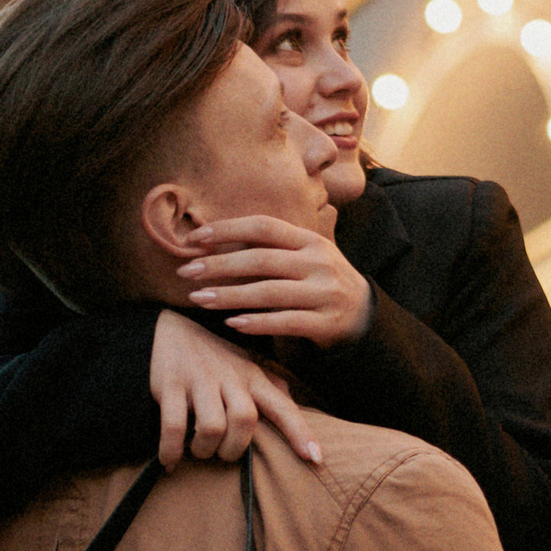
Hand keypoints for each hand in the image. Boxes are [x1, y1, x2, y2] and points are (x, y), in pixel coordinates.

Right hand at [147, 310, 321, 469]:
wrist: (169, 327)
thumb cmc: (215, 356)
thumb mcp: (246, 366)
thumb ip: (271, 387)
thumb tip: (296, 407)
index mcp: (253, 376)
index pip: (283, 406)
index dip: (299, 432)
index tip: (316, 459)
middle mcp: (230, 376)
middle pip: (245, 420)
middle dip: (234, 449)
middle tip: (222, 453)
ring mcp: (200, 379)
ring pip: (212, 427)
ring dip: (205, 449)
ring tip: (198, 450)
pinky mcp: (170, 384)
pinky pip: (174, 427)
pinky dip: (171, 450)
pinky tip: (170, 460)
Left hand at [179, 212, 371, 349]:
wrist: (364, 315)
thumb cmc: (320, 281)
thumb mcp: (305, 256)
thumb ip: (271, 248)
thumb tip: (214, 242)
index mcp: (310, 240)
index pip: (264, 227)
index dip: (228, 229)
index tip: (194, 239)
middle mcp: (318, 262)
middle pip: (261, 260)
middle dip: (219, 265)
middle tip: (186, 271)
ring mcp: (323, 293)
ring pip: (269, 292)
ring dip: (230, 296)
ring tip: (199, 299)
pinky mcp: (325, 322)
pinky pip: (285, 323)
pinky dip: (257, 323)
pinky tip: (232, 323)